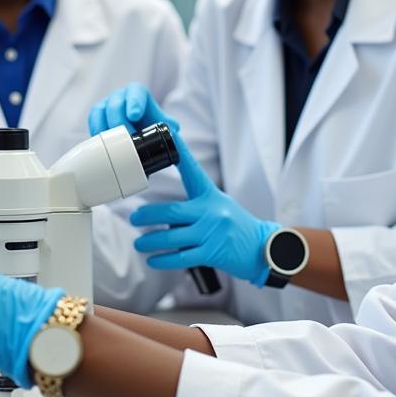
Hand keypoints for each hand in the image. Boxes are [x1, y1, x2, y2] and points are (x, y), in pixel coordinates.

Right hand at [88, 83, 179, 137]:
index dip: (134, 101)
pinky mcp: (97, 115)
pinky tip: (99, 142)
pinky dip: (95, 130)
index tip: (135, 115)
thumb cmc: (152, 126)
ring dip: (104, 126)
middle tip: (125, 136)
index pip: (136, 91)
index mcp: (139, 93)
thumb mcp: (164, 125)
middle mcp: (121, 96)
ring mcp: (107, 104)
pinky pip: (92, 119)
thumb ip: (170, 127)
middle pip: (116, 103)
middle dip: (119, 120)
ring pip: (100, 110)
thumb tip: (175, 132)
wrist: (139, 133)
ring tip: (111, 143)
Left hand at [130, 125, 278, 286]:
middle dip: (147, 215)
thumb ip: (195, 204)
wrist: (262, 248)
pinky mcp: (212, 253)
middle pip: (171, 211)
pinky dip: (163, 259)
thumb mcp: (219, 205)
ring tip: (139, 243)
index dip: (179, 153)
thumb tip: (162, 212)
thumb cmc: (236, 225)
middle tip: (133, 217)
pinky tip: (152, 260)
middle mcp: (211, 212)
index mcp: (211, 195)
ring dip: (150, 241)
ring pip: (171, 237)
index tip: (168, 137)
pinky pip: (180, 257)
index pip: (192, 171)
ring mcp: (212, 233)